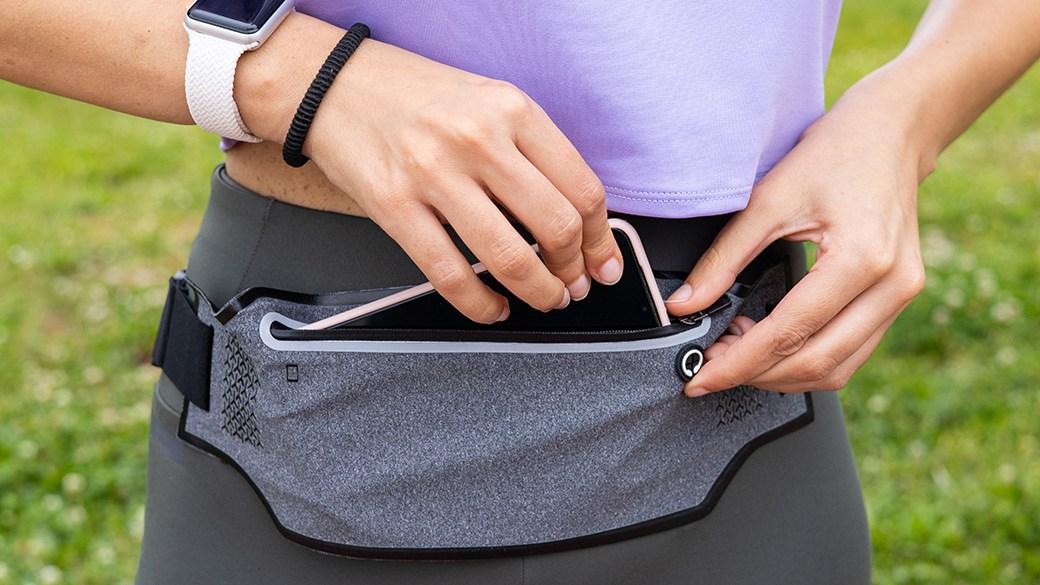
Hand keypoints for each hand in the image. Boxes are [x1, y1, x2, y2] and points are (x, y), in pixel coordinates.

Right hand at [238, 15, 621, 323]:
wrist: (332, 84)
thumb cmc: (413, 95)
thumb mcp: (488, 102)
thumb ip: (532, 152)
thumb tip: (573, 219)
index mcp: (512, 109)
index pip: (581, 187)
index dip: (601, 238)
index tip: (603, 261)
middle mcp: (479, 139)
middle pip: (555, 226)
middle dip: (573, 270)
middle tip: (573, 285)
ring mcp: (435, 174)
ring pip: (509, 257)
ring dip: (537, 292)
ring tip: (542, 299)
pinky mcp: (395, 207)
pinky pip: (450, 275)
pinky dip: (481, 305)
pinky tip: (493, 307)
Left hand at [664, 74, 928, 395]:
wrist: (890, 131)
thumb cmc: (834, 154)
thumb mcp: (767, 201)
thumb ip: (723, 259)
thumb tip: (684, 305)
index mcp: (860, 259)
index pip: (789, 333)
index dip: (739, 363)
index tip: (700, 378)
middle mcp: (891, 285)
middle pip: (816, 362)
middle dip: (756, 375)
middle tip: (710, 368)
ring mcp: (902, 295)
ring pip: (838, 368)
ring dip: (782, 375)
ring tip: (736, 354)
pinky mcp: (898, 298)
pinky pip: (852, 351)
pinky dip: (808, 359)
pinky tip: (771, 344)